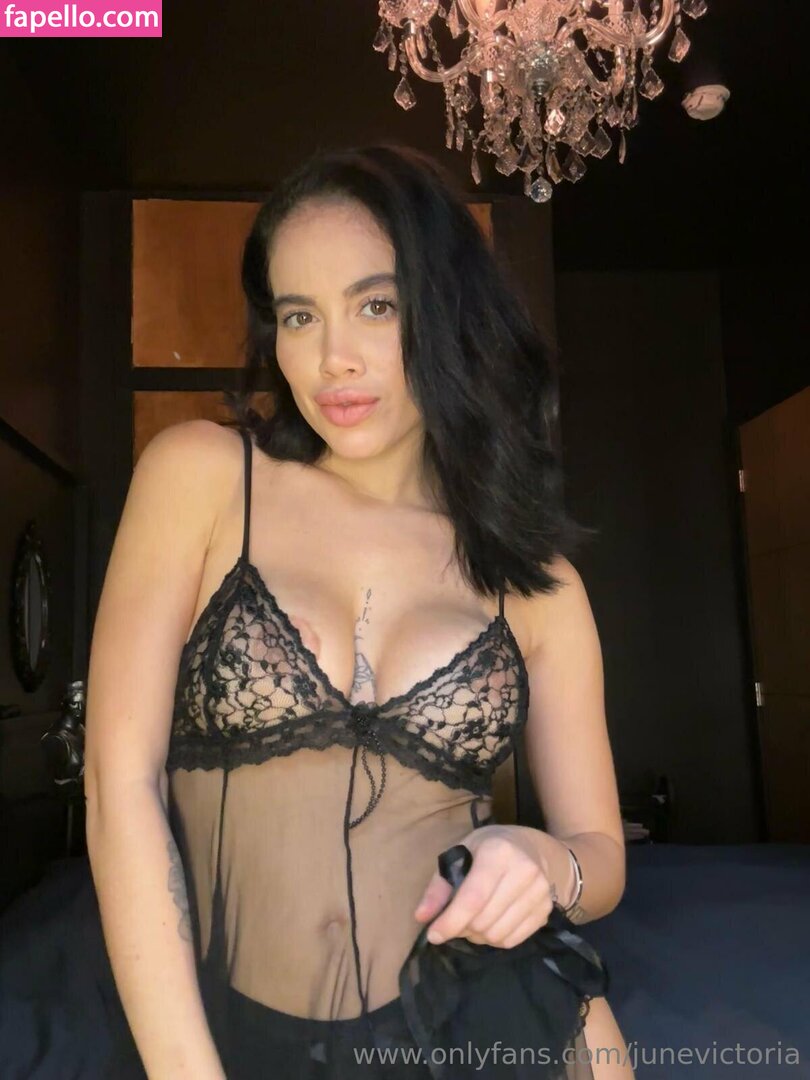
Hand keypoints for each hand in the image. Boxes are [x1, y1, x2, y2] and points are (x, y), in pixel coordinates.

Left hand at [412, 825, 556, 949]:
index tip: (433, 935)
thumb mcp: (461, 853)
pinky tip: (490, 925)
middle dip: (462, 928)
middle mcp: (524, 871)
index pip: (473, 898)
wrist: (533, 847)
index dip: (451, 921)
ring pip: (498, 934)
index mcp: (498, 853)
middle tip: (455, 921)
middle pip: (484, 920)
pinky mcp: (546, 910)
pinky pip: (513, 940)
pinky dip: (495, 940)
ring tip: (473, 922)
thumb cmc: (490, 848)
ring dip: (478, 937)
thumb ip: (440, 885)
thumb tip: (422, 917)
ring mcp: (539, 893)